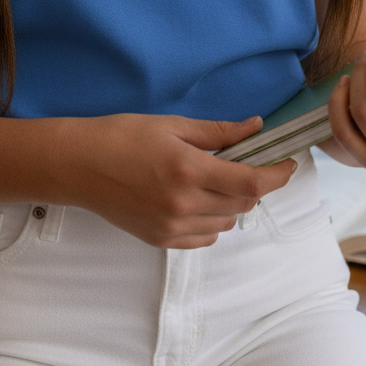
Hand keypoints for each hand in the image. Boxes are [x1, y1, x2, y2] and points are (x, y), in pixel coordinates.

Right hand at [56, 113, 295, 247]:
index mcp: (189, 170)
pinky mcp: (161, 241)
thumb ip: (218, 131)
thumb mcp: (172, 124)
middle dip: (256, 185)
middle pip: (244, 205)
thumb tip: (256, 127)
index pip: (252, 183)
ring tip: (218, 179)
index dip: (277, 175)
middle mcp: (185, 204)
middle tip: (249, 163)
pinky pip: (205, 236)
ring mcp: (172, 227)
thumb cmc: (122, 136)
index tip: (287, 163)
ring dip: (234, 202)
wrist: (78, 166)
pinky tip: (199, 199)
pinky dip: (213, 220)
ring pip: (227, 222)